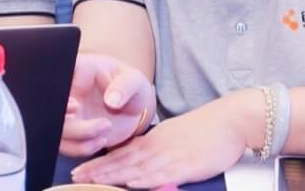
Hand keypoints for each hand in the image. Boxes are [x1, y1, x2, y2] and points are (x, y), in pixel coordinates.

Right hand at [60, 53, 155, 158]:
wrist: (131, 108)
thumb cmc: (130, 87)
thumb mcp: (134, 81)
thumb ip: (125, 87)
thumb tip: (111, 100)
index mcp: (76, 70)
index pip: (55, 75)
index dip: (56, 93)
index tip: (74, 105)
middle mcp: (65, 91)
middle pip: (50, 107)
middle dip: (65, 121)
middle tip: (93, 119)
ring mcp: (65, 112)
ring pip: (56, 129)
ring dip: (79, 135)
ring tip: (106, 127)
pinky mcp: (70, 131)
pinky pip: (64, 145)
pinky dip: (81, 148)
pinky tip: (101, 140)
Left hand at [72, 91, 259, 188]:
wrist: (230, 121)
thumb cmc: (205, 131)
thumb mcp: (174, 137)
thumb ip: (156, 149)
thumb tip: (139, 162)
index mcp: (153, 140)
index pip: (120, 153)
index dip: (98, 163)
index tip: (79, 169)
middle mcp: (157, 147)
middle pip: (121, 161)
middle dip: (96, 170)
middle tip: (74, 176)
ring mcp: (170, 156)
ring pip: (135, 168)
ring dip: (112, 176)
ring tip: (91, 181)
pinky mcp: (185, 165)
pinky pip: (161, 175)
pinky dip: (144, 180)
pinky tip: (130, 183)